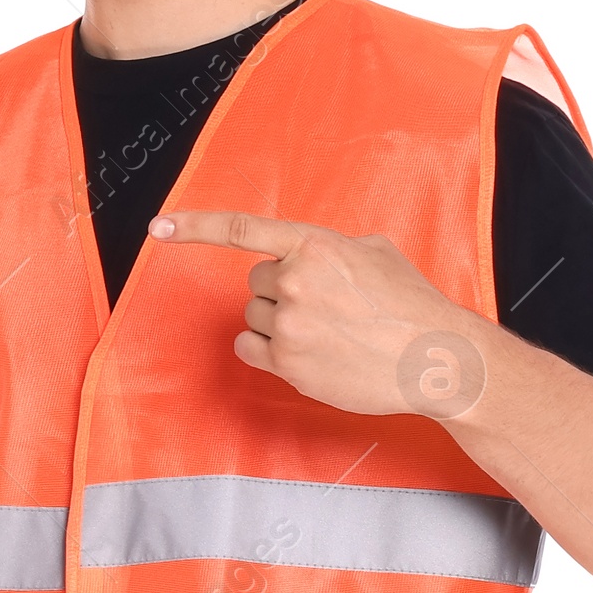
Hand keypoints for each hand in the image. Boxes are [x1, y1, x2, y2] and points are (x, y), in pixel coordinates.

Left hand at [149, 210, 487, 420]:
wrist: (434, 359)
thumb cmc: (411, 304)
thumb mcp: (374, 252)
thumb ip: (329, 249)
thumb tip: (305, 256)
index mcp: (314, 245)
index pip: (241, 231)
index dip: (194, 227)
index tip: (158, 228)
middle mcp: (294, 282)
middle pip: (256, 283)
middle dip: (281, 292)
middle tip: (324, 307)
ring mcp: (288, 326)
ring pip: (254, 317)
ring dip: (279, 323)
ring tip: (327, 332)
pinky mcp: (287, 365)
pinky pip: (250, 349)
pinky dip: (268, 350)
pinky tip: (307, 352)